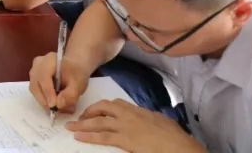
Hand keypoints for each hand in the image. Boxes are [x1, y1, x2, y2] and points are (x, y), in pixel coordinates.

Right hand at [28, 51, 90, 114]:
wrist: (75, 67)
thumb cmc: (76, 72)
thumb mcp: (79, 83)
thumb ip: (70, 94)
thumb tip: (59, 105)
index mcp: (49, 60)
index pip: (44, 77)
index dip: (48, 93)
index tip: (54, 106)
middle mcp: (37, 65)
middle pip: (36, 84)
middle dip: (45, 100)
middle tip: (56, 111)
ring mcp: (34, 71)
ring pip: (34, 90)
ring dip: (44, 101)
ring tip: (57, 108)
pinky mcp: (34, 78)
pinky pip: (36, 91)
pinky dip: (44, 99)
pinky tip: (54, 102)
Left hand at [68, 99, 204, 152]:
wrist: (180, 147)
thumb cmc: (176, 138)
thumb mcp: (162, 122)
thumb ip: (151, 118)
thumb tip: (149, 119)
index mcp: (139, 111)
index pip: (117, 104)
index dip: (104, 107)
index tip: (98, 111)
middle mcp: (130, 115)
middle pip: (104, 107)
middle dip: (90, 111)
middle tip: (81, 117)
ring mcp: (126, 126)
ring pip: (98, 122)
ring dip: (82, 123)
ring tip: (71, 126)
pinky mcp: (125, 140)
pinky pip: (102, 137)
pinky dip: (88, 136)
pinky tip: (79, 136)